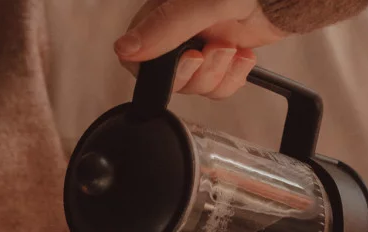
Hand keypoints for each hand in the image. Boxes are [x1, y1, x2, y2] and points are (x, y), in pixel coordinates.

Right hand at [115, 0, 284, 98]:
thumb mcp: (203, 3)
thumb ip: (165, 26)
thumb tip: (125, 48)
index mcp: (163, 11)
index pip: (137, 56)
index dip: (158, 69)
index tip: (188, 58)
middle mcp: (177, 31)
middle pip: (167, 79)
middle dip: (195, 72)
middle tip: (212, 50)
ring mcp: (200, 45)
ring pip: (193, 86)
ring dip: (216, 74)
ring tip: (232, 48)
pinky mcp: (221, 58)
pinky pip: (216, 87)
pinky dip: (232, 78)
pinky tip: (242, 55)